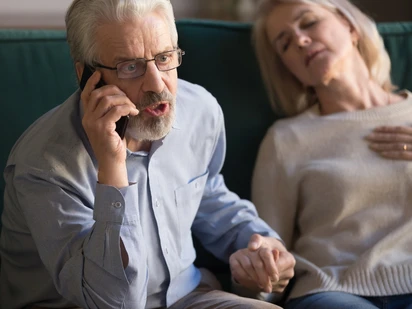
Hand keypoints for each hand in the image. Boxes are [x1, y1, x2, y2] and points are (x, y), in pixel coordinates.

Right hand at [81, 71, 138, 186]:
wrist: (112, 162)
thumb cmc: (113, 144)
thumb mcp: (109, 125)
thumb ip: (108, 113)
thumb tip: (119, 97)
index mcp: (87, 117)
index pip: (86, 95)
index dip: (91, 82)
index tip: (100, 74)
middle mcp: (87, 119)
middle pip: (99, 94)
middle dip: (115, 91)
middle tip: (127, 98)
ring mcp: (94, 123)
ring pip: (108, 100)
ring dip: (124, 100)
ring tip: (132, 107)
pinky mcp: (103, 128)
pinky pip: (116, 110)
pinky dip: (126, 108)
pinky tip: (133, 112)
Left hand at [229, 234, 294, 292]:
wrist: (269, 254)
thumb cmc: (265, 246)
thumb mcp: (260, 240)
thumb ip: (256, 240)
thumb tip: (251, 247)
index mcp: (289, 259)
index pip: (277, 266)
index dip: (265, 265)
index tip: (255, 262)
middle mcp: (290, 272)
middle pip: (273, 278)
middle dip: (260, 273)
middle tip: (249, 269)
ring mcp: (285, 282)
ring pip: (270, 284)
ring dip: (260, 280)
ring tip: (250, 272)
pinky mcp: (279, 289)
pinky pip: (269, 289)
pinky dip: (260, 284)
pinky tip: (254, 277)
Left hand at [365, 125, 411, 159]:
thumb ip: (408, 134)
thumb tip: (399, 130)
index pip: (399, 129)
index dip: (386, 129)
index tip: (374, 129)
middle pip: (395, 137)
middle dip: (380, 136)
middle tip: (368, 137)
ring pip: (396, 145)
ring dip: (382, 145)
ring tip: (371, 146)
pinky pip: (402, 155)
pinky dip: (391, 154)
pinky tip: (381, 154)